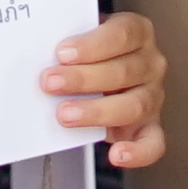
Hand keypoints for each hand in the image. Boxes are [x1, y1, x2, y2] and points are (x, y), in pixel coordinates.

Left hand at [41, 8, 168, 170]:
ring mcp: (153, 96)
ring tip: (65, 114)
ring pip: (134, 105)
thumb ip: (69, 43)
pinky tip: (116, 155)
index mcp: (137, 33)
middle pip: (123, 71)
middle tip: (50, 83)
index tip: (62, 53)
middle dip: (83, 79)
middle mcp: (151, 64)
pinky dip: (138, 152)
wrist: (104, 73)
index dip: (92, 44)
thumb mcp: (83, 39)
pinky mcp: (150, 127)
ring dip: (96, 111)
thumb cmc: (92, 53)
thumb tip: (35, 49)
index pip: (122, 34)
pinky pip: (153, 143)